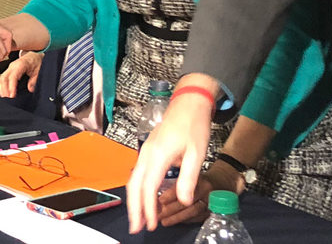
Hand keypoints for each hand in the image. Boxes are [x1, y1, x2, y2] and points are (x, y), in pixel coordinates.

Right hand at [0, 51, 42, 97]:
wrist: (35, 56)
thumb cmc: (37, 62)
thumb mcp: (39, 70)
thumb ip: (34, 80)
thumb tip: (30, 89)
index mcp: (21, 64)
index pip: (13, 76)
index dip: (11, 87)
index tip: (12, 96)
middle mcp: (13, 65)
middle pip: (4, 77)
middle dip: (4, 90)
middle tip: (7, 99)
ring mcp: (10, 68)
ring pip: (2, 78)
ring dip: (2, 89)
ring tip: (5, 98)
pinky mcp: (9, 71)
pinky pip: (3, 78)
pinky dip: (3, 86)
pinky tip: (4, 93)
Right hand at [125, 76, 215, 232]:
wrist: (189, 102)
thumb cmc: (194, 125)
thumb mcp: (197, 153)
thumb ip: (188, 178)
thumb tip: (184, 201)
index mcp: (158, 155)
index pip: (148, 188)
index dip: (148, 208)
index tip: (152, 224)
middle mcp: (147, 153)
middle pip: (134, 185)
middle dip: (134, 208)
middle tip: (137, 227)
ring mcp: (146, 151)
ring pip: (134, 179)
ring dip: (135, 199)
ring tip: (140, 217)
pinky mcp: (149, 150)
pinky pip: (139, 173)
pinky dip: (140, 189)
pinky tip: (147, 197)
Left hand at [156, 162, 241, 225]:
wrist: (225, 180)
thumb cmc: (205, 174)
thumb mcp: (194, 167)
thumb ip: (180, 176)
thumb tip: (160, 182)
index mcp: (203, 181)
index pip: (185, 189)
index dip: (171, 195)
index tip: (160, 199)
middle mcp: (209, 193)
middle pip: (189, 204)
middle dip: (171, 210)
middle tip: (158, 213)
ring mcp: (212, 204)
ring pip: (193, 213)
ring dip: (176, 218)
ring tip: (164, 220)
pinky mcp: (213, 212)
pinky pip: (198, 218)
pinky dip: (185, 220)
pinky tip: (175, 220)